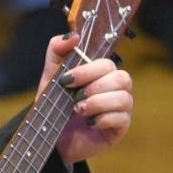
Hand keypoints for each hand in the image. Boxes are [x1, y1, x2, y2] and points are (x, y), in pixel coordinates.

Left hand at [36, 33, 133, 164]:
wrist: (48, 136)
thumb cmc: (53, 104)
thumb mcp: (50, 76)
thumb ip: (57, 51)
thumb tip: (74, 37)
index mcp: (100, 74)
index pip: (107, 64)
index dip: (89, 70)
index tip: (66, 80)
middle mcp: (114, 89)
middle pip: (123, 78)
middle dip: (96, 87)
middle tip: (75, 97)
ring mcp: (119, 109)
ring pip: (125, 98)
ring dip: (98, 103)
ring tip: (78, 110)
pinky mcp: (119, 128)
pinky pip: (123, 118)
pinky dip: (103, 119)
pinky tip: (89, 123)